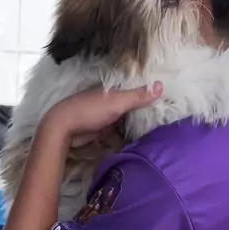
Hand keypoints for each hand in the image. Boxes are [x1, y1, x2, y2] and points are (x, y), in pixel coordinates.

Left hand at [42, 83, 162, 146]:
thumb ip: (138, 97)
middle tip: (163, 123)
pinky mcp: (99, 133)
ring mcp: (104, 118)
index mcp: (113, 91)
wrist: (63, 129)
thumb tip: (161, 86)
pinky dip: (123, 138)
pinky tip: (135, 144)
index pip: (135, 92)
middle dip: (142, 114)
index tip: (165, 104)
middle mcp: (109, 103)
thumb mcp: (117, 102)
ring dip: (133, 128)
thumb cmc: (90, 110)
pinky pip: (116, 135)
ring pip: (124, 122)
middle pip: (130, 108)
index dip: (148, 97)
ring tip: (153, 135)